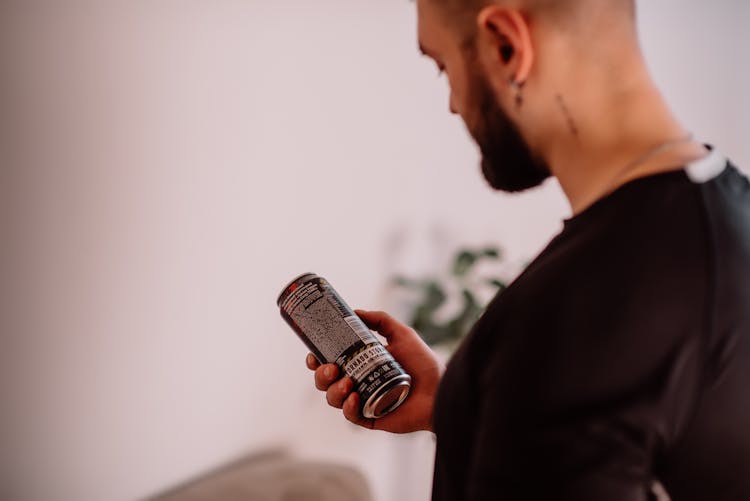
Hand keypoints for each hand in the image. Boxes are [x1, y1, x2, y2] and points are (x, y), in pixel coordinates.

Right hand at [306, 309, 443, 433]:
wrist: (440, 390)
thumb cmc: (424, 363)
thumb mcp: (402, 334)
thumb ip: (380, 320)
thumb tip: (355, 311)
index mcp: (361, 364)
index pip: (330, 363)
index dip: (317, 361)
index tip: (313, 355)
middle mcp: (358, 383)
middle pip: (324, 382)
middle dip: (321, 376)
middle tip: (332, 369)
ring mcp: (363, 401)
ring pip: (333, 399)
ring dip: (334, 390)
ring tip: (349, 383)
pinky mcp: (370, 418)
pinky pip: (350, 416)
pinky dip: (348, 407)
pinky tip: (355, 398)